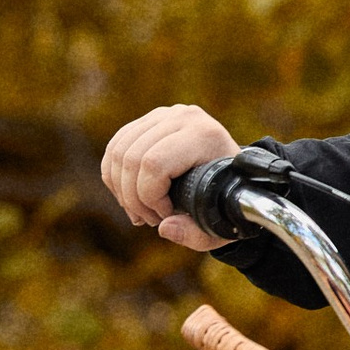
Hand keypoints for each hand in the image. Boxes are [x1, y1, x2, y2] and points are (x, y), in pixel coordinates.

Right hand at [101, 104, 240, 250]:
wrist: (234, 174)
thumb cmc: (226, 199)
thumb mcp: (218, 224)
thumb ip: (194, 234)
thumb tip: (165, 228)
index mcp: (205, 136)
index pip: (154, 164)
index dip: (150, 197)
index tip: (166, 215)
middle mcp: (184, 117)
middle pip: (131, 158)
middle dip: (133, 197)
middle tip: (150, 218)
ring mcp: (165, 115)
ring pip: (118, 152)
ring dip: (121, 189)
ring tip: (140, 211)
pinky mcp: (150, 120)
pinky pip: (116, 147)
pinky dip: (114, 176)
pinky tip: (128, 196)